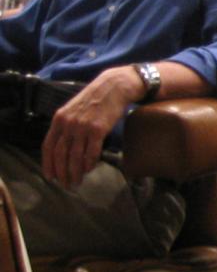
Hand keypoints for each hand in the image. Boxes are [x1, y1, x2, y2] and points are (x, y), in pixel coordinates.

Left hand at [42, 66, 142, 188]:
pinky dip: (89, 163)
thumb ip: (66, 126)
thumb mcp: (73, 110)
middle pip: (60, 154)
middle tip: (66, 185)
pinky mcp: (98, 129)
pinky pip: (91, 151)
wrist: (114, 87)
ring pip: (75, 156)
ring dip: (75, 172)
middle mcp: (68, 124)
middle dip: (62, 172)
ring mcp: (83, 127)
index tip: (51, 177)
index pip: (48, 146)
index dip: (48, 164)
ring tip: (77, 182)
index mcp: (59, 119)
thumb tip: (65, 148)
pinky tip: (89, 170)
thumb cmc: (95, 100)